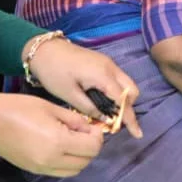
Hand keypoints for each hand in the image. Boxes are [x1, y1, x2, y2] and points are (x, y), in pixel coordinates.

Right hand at [0, 92, 104, 176]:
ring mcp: (41, 168)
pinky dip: (67, 163)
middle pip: (85, 162)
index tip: (93, 127)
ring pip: (74, 171)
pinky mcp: (32, 170)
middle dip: (91, 148)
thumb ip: (75, 120)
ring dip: (80, 158)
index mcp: (58, 142)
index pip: (92, 148)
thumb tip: (90, 128)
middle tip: (85, 133)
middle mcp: (52, 160)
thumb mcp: (52, 108)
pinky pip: (59, 172)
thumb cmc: (20, 108)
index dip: (98, 137)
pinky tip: (62, 148)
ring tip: (74, 141)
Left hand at [26, 37, 142, 138]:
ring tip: (108, 113)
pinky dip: (116, 92)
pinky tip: (103, 100)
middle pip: (132, 90)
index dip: (129, 118)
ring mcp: (109, 64)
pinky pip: (118, 79)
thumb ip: (89, 108)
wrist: (44, 49)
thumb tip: (106, 120)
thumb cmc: (54, 72)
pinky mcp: (104, 63)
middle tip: (115, 121)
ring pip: (127, 84)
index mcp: (103, 75)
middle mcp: (111, 68)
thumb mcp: (68, 94)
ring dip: (123, 100)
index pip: (123, 100)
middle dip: (128, 107)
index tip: (136, 133)